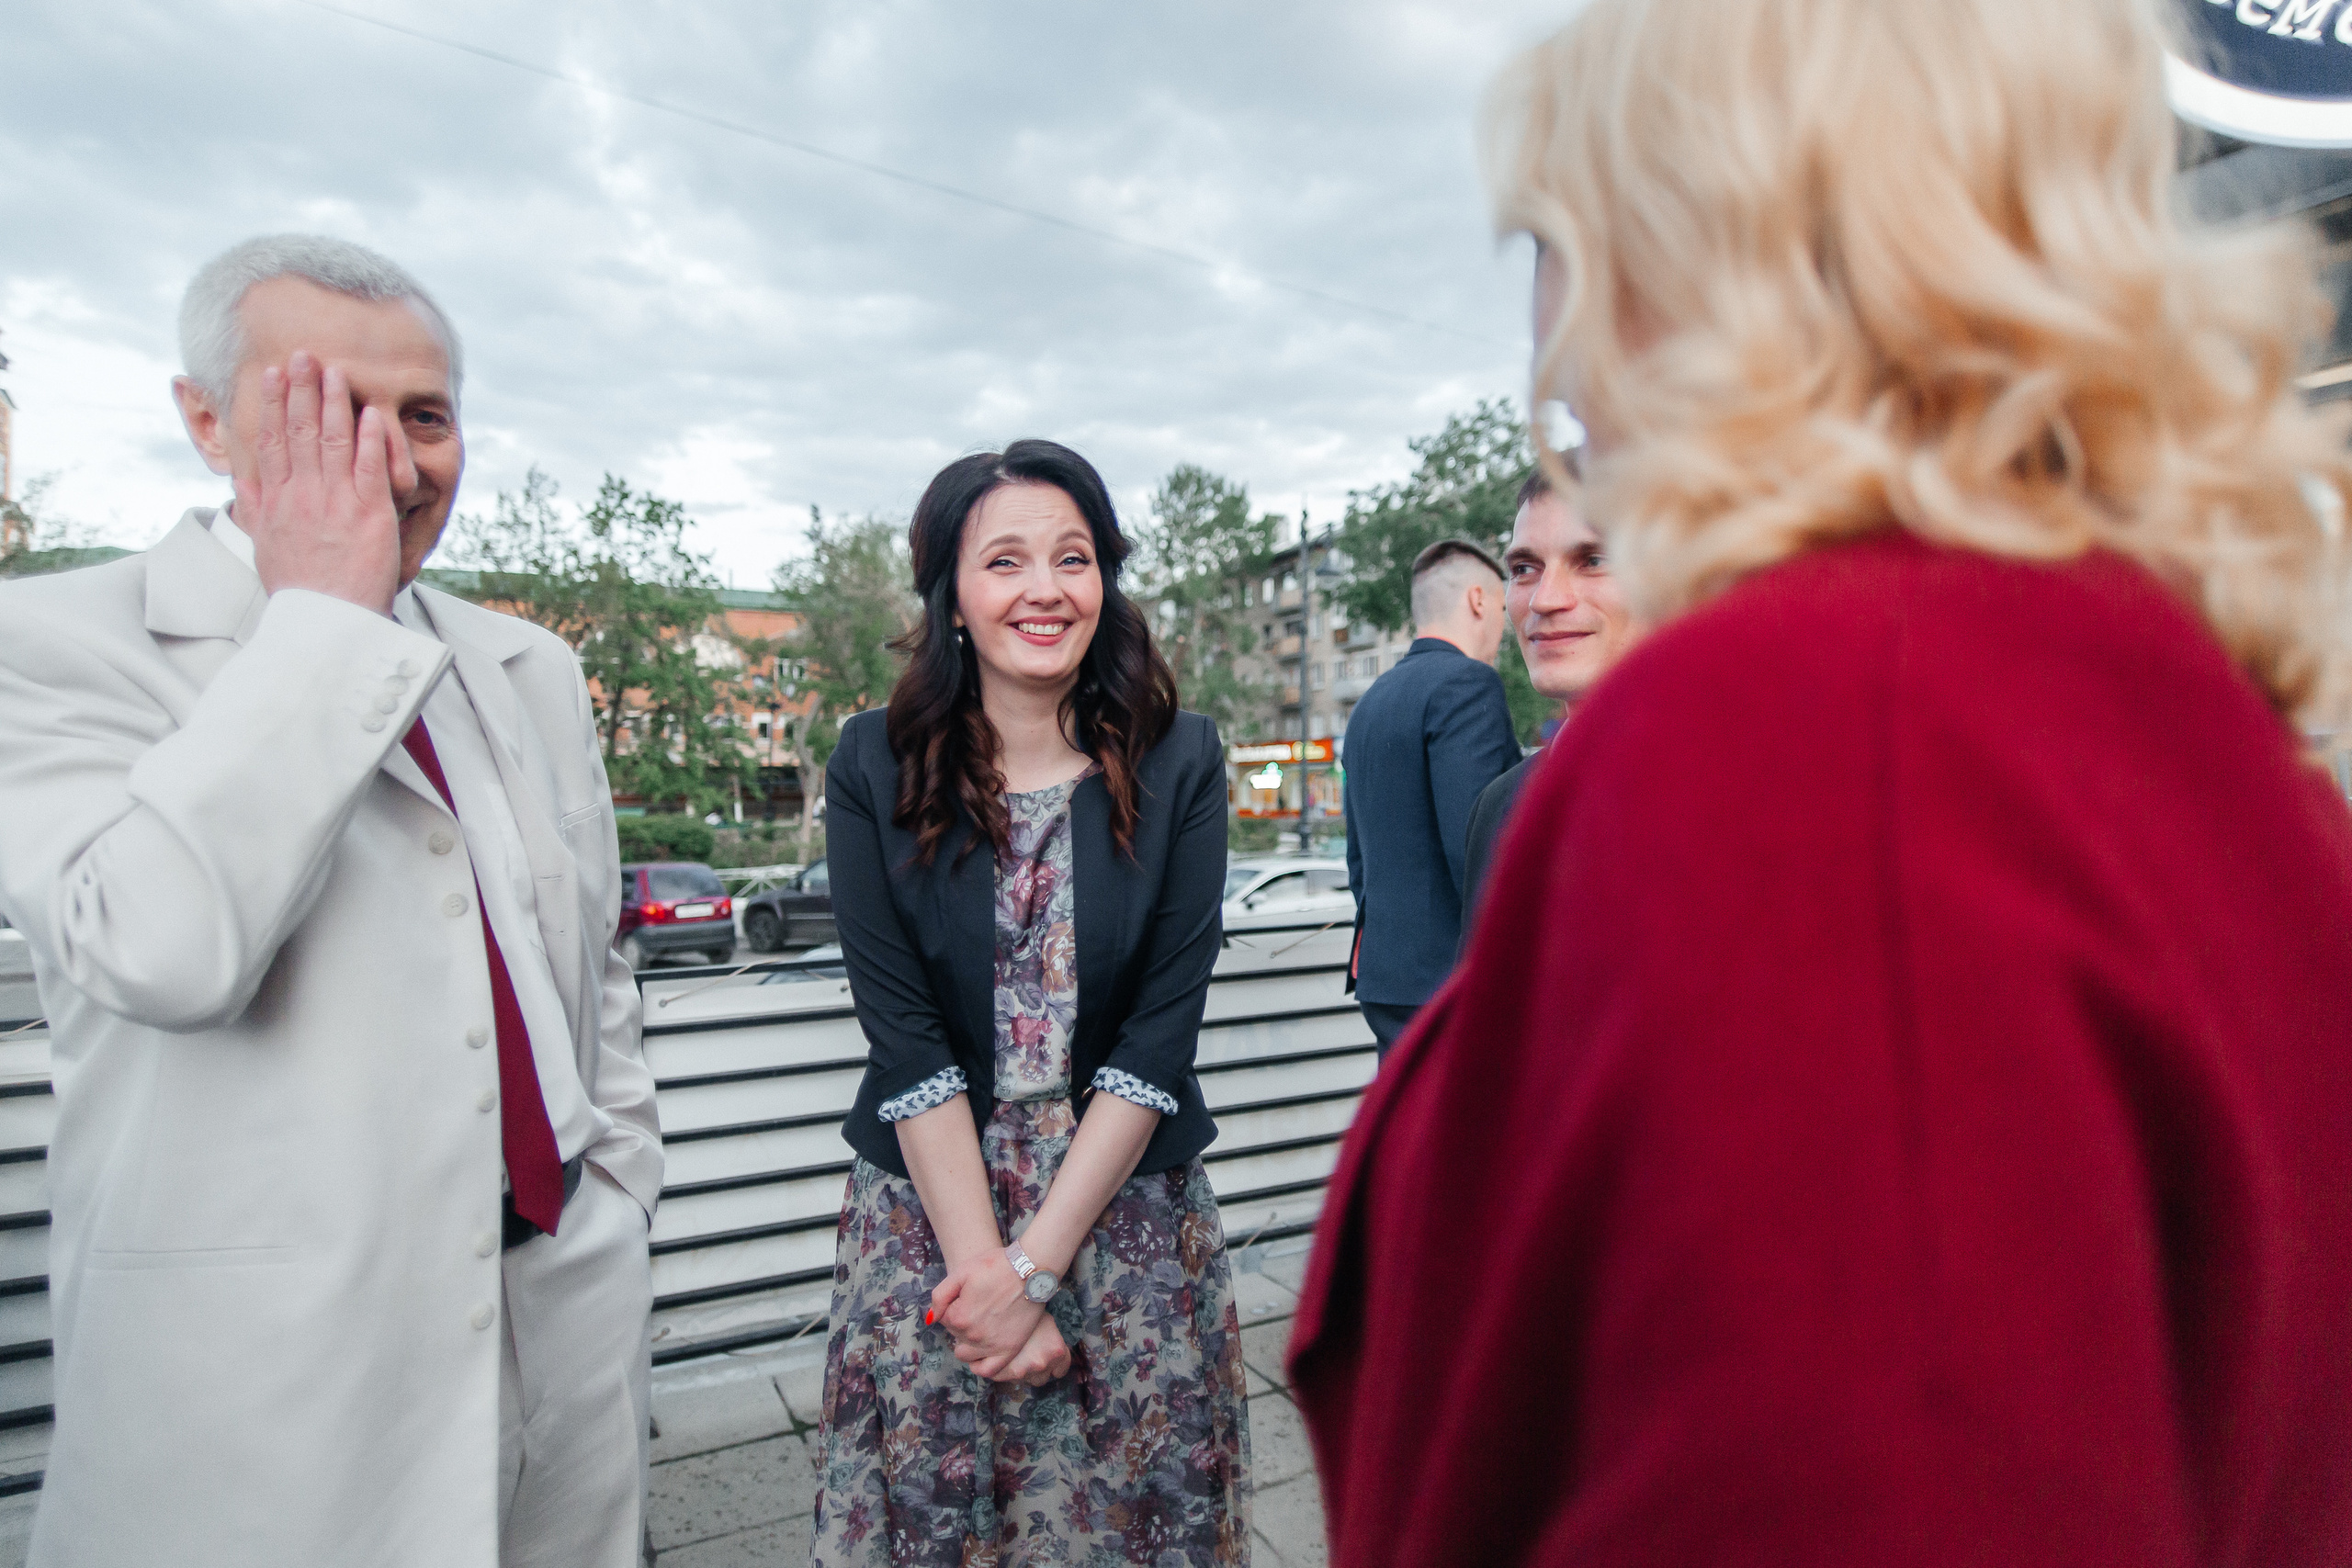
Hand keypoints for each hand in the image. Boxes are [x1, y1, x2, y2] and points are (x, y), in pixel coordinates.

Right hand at [239, 350, 401, 615]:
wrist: (326, 622)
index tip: (271, 374)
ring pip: (333, 442)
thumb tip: (243, 478)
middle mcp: (303, 496)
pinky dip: (371, 439)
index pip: (272, 441)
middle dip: (301, 390)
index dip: (271, 403)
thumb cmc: (299, 588)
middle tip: (302, 355)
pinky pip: (371, 468)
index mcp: (277, 501)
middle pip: (299, 431)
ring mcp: (336, 502)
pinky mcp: (370, 514)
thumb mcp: (265, 545)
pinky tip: (370, 413)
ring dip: (334, 403)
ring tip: (334, 370)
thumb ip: (256, 506)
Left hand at [930, 1249, 1043, 1376]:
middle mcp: (973, 1336)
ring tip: (980, 1326)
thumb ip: (940, 1296)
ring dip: (967, 1343)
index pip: (945, 1319)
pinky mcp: (1009, 1350)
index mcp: (958, 1317)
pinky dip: (980, 1365)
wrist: (1030, 1270)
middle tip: (977, 1306)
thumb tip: (930, 1318)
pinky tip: (981, 1353)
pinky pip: (988, 1370)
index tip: (968, 1294)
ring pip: (965, 1354)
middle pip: (955, 1335)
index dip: (954, 1305)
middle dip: (961, 1322)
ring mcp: (991, 1346)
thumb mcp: (961, 1272)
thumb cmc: (996, 1266)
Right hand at [993, 1314, 1070, 1387]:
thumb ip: (1052, 1340)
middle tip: (1030, 1354)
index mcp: (1056, 1351)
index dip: (1055, 1365)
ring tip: (1017, 1355)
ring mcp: (1023, 1371)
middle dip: (1038, 1370)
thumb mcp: (1047, 1322)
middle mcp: (1042, 1363)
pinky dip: (1008, 1372)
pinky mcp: (1004, 1375)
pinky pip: (1010, 1379)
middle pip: (1043, 1378)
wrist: (1000, 1308)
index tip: (1048, 1359)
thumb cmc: (1027, 1310)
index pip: (1062, 1370)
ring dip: (1024, 1372)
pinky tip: (1005, 1357)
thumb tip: (1051, 1347)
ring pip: (1026, 1380)